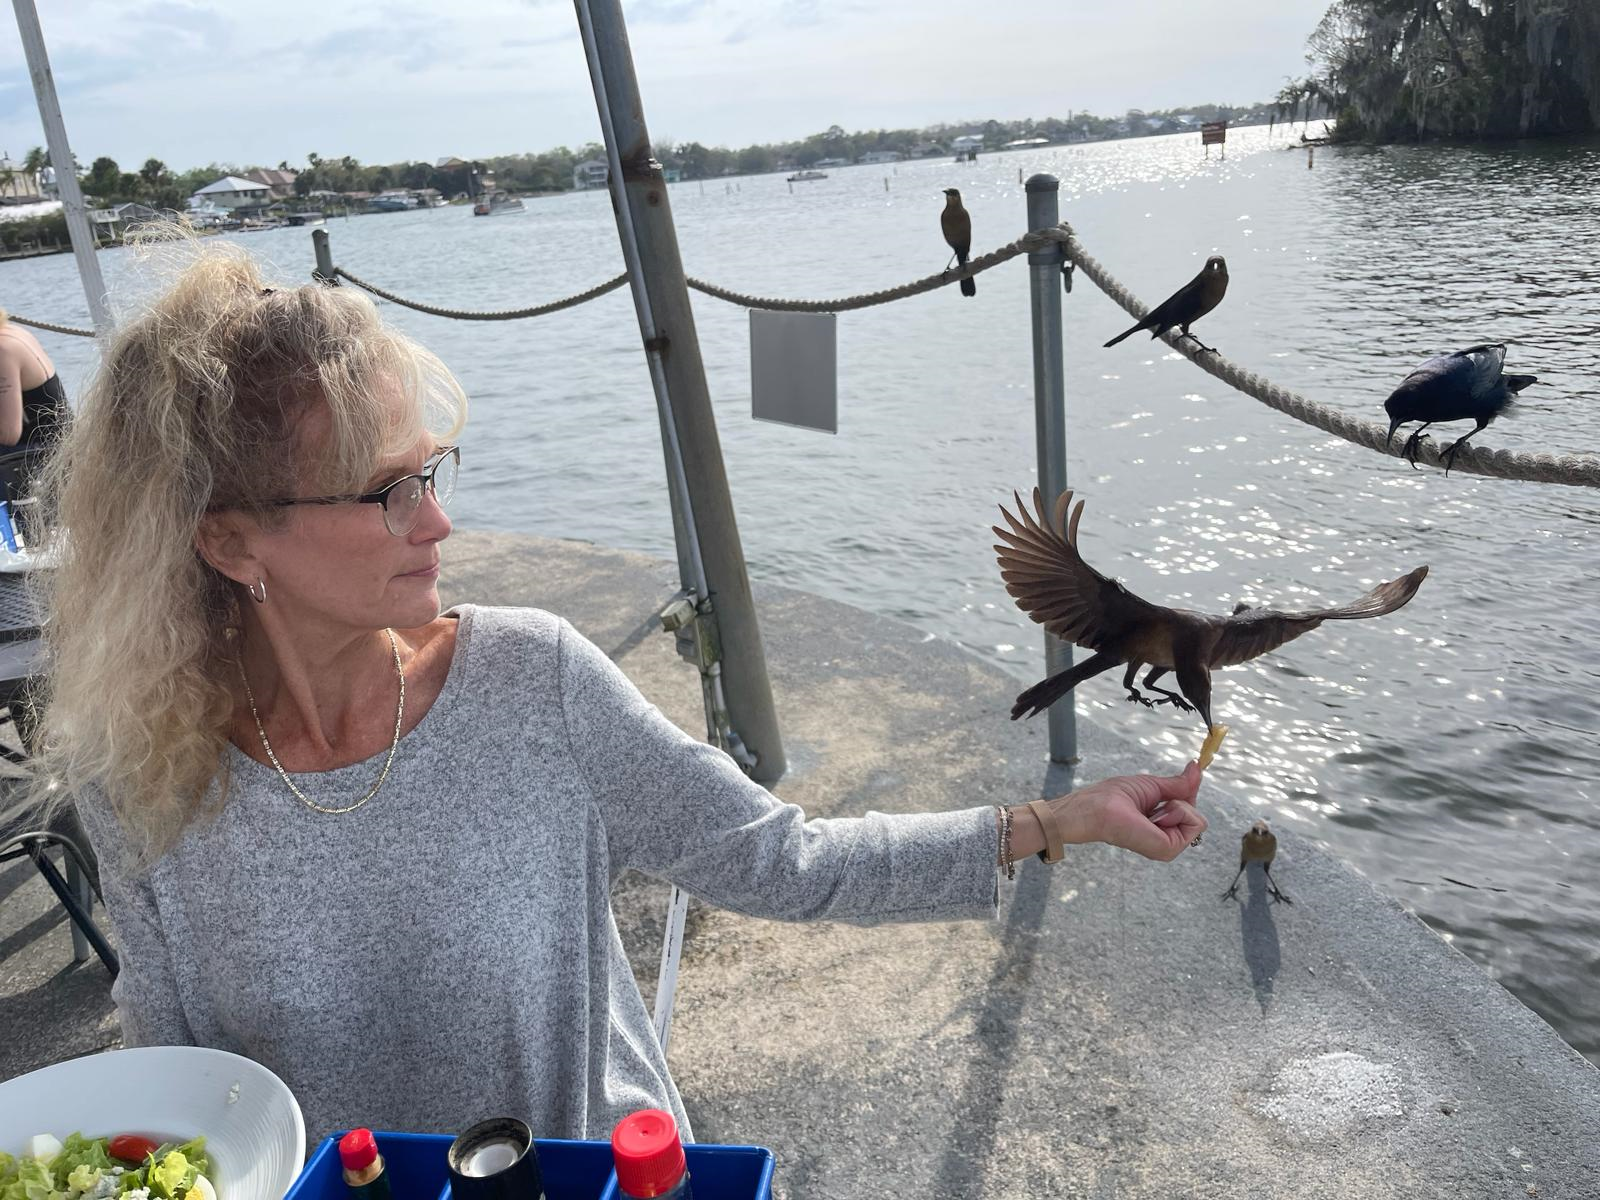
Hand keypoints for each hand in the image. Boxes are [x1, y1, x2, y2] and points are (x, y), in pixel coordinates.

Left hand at [1053, 762, 1205, 861]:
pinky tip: (1155, 817)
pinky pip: (1196, 823)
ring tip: (1150, 812)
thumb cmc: (1115, 797)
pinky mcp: (1168, 849)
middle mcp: (1166, 839)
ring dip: (1178, 806)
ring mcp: (1168, 847)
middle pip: (1196, 815)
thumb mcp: (1154, 786)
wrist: (1097, 808)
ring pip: (1198, 820)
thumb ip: (1179, 784)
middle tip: (1154, 805)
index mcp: (1161, 826)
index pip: (1190, 809)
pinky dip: (1179, 811)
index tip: (1171, 787)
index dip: (1186, 793)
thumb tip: (1197, 767)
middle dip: (1181, 801)